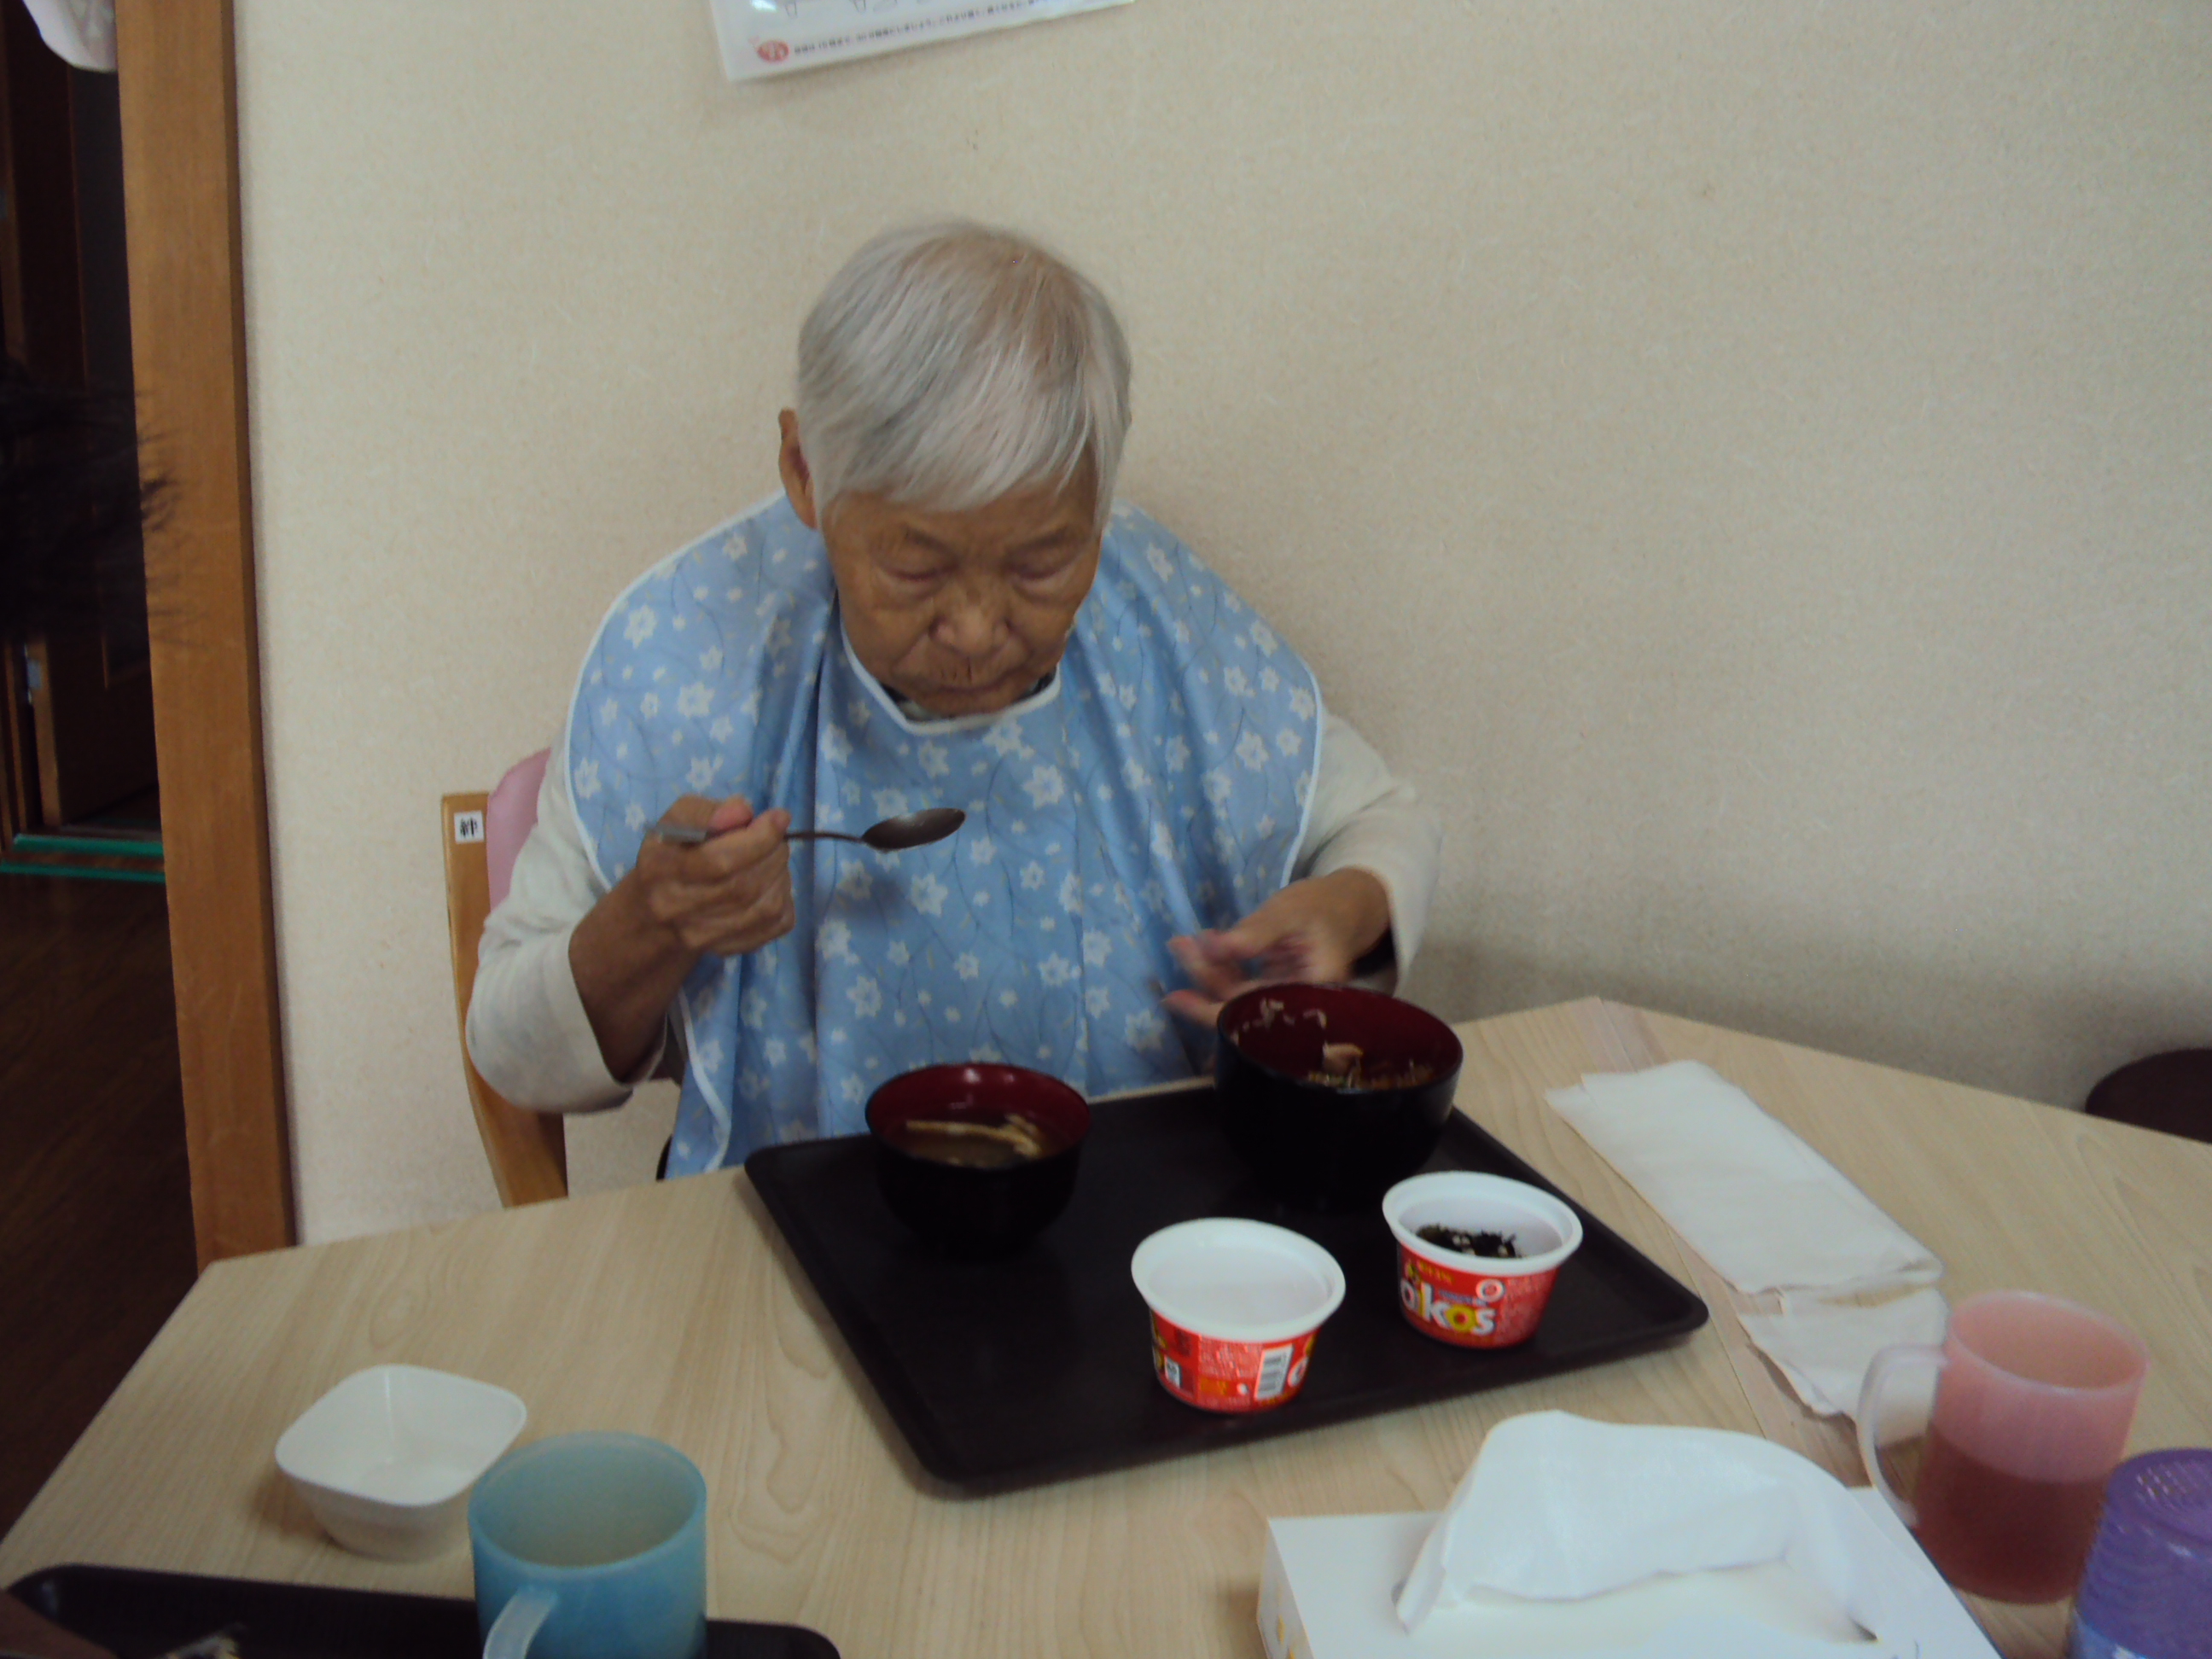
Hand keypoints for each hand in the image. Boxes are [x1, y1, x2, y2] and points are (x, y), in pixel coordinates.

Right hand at [570, 795, 793, 1080]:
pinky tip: (768, 893)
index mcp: (660, 875)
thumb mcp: (668, 831)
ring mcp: (704, 938)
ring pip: (765, 907)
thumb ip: (703, 815)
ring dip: (780, 879)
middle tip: (774, 837)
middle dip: (773, 855)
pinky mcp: (726, 953)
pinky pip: (772, 928)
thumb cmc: (658, 870)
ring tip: (770, 862)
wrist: (632, 939)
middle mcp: (679, 911)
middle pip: (749, 883)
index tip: (777, 819)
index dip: (758, 839)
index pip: (722, 861)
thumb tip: (745, 810)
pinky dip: (781, 907)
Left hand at [1163, 869, 1391, 1027]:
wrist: (1346, 906)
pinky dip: (1222, 968)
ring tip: (1183, 941)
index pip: (1256, 1014)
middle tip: (1178, 947)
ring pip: (1238, 996)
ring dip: (1208, 971)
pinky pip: (1243, 987)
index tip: (1177, 999)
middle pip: (1243, 1007)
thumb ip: (1255, 933)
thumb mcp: (1290, 912)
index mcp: (1312, 995)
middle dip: (1206, 980)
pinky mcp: (1276, 989)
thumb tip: (1212, 950)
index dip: (1214, 1012)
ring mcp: (1285, 1000)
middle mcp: (1299, 1008)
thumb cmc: (1323, 907)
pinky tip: (1205, 944)